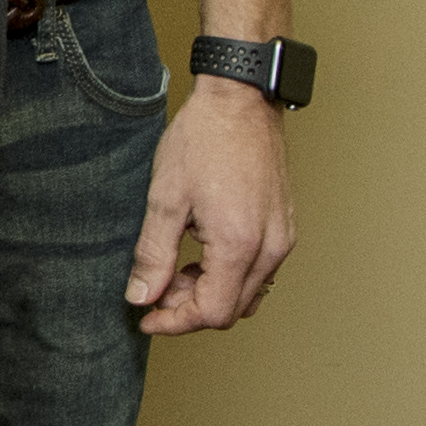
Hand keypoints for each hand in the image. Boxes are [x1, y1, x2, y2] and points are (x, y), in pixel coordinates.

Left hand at [128, 77, 297, 332]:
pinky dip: (229, 276)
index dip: (176, 321)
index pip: (213, 312)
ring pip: (248, 293)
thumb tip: (140, 296)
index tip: (147, 318)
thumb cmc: (202, 141)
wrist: (239, 103)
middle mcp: (271, 248)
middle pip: (232, 308)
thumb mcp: (164, 198)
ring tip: (174, 268)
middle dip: (190, 308)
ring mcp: (282, 239)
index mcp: (240, 245)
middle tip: (154, 289)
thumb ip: (153, 253)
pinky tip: (201, 253)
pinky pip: (260, 272)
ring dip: (210, 293)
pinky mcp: (284, 228)